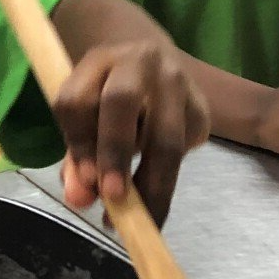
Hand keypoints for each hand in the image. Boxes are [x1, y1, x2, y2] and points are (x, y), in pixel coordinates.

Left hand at [53, 39, 207, 223]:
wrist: (149, 63)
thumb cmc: (105, 99)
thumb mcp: (83, 120)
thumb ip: (77, 159)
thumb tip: (80, 199)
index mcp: (97, 60)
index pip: (78, 100)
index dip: (78, 142)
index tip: (84, 180)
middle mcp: (139, 62)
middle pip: (122, 101)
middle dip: (115, 153)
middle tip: (113, 197)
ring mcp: (177, 81)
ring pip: (166, 135)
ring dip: (153, 182)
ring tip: (141, 218)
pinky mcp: (202, 107)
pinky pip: (186, 147)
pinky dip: (169, 175)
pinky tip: (155, 183)